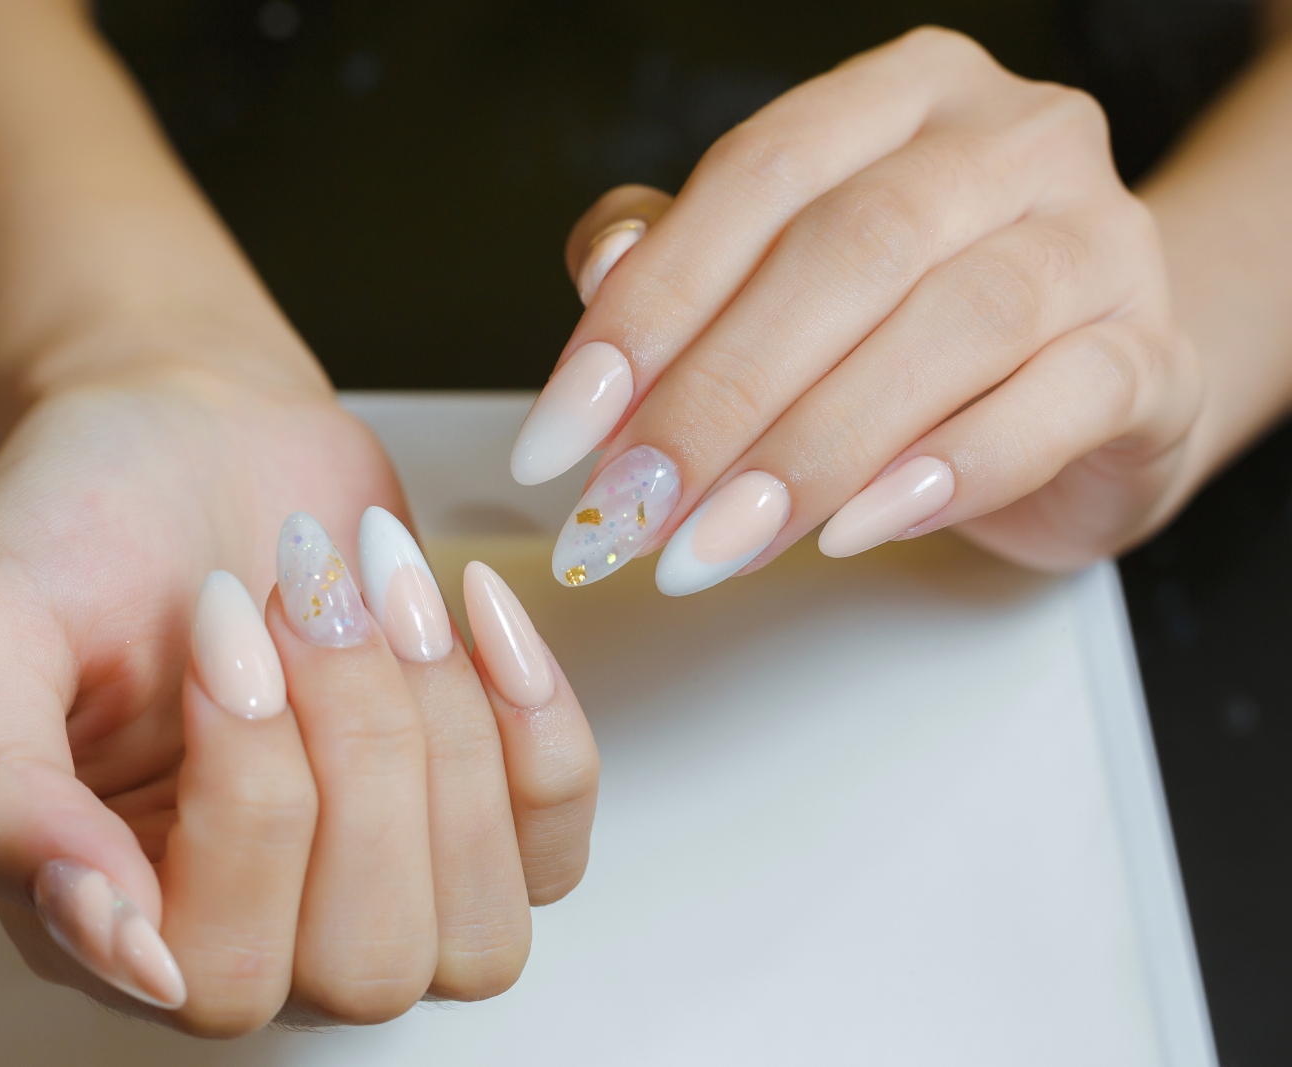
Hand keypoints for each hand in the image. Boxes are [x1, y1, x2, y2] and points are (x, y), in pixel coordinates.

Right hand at [0, 365, 598, 1034]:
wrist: (192, 426)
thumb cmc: (85, 519)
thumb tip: (106, 939)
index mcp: (116, 914)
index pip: (217, 969)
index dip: (247, 797)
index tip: (217, 626)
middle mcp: (256, 928)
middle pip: (365, 957)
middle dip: (356, 743)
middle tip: (297, 595)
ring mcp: (378, 881)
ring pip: (476, 927)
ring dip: (445, 734)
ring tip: (375, 592)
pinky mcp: (475, 812)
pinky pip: (555, 843)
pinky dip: (536, 718)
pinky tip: (468, 607)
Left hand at [512, 27, 1200, 593]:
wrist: (1084, 382)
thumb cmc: (909, 321)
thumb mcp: (781, 276)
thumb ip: (685, 260)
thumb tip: (603, 274)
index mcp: (901, 97)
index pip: (757, 176)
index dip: (649, 305)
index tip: (564, 431)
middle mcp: (1012, 141)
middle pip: (850, 249)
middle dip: (721, 393)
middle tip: (638, 506)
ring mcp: (1100, 240)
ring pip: (955, 325)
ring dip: (816, 449)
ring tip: (720, 539)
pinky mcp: (1151, 355)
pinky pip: (1056, 402)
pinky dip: (947, 471)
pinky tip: (856, 527)